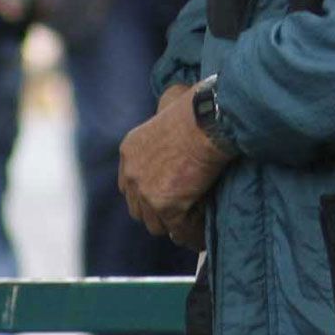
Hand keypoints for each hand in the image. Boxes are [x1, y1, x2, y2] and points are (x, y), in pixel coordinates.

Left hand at [119, 88, 230, 248]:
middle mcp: (132, 174)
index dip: (145, 195)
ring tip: (191, 230)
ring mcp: (147, 193)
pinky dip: (191, 236)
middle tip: (178, 217)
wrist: (205, 121)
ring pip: (156, 224)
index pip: (129, 185)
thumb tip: (176, 98)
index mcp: (130, 151)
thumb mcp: (169, 104)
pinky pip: (179, 230)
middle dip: (157, 214)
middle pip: (139, 208)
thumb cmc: (196, 107)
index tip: (162, 199)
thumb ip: (165, 109)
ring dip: (174, 227)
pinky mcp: (166, 206)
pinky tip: (202, 236)